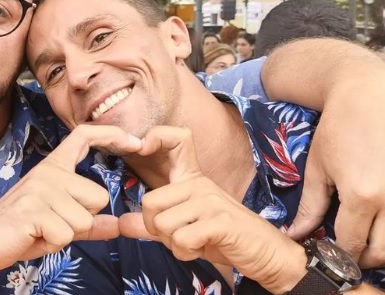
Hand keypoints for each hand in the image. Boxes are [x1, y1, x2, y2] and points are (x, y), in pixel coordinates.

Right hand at [0, 124, 142, 273]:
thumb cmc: (19, 231)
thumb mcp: (58, 223)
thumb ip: (88, 223)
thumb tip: (116, 225)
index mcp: (53, 168)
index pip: (83, 137)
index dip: (110, 134)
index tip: (134, 141)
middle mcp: (48, 172)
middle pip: (98, 197)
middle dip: (82, 221)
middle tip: (52, 224)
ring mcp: (40, 189)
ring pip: (84, 220)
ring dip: (66, 234)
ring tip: (41, 230)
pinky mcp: (33, 209)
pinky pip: (67, 234)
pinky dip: (53, 243)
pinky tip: (34, 236)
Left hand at [119, 127, 307, 293]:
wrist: (266, 254)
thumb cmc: (223, 239)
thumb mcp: (183, 230)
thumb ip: (152, 226)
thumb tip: (121, 223)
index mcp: (192, 179)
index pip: (178, 139)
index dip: (157, 135)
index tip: (142, 146)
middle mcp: (200, 184)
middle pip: (149, 202)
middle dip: (155, 229)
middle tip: (178, 236)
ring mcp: (211, 200)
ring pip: (162, 225)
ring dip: (173, 244)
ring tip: (194, 243)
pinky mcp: (220, 221)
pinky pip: (181, 239)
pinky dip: (186, 253)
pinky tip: (202, 249)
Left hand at [286, 82, 384, 267]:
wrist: (368, 93)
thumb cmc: (338, 128)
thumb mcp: (317, 168)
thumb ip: (310, 207)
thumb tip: (297, 236)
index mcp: (362, 195)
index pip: (352, 243)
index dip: (339, 254)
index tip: (330, 253)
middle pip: (383, 251)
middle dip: (364, 257)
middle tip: (351, 250)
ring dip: (384, 246)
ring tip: (368, 236)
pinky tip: (382, 220)